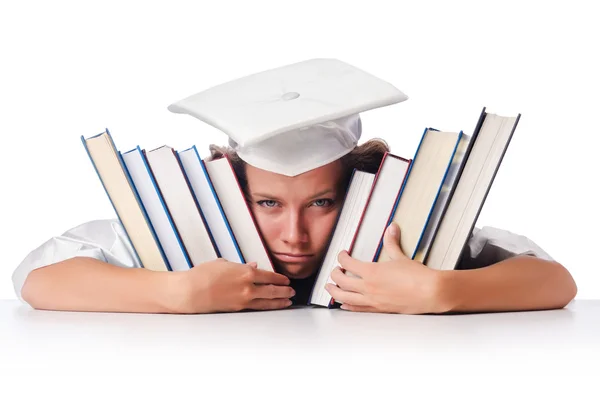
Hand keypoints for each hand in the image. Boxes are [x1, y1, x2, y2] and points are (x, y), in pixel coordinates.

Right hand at [171, 259, 294, 313]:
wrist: (191, 291)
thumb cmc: (203, 275)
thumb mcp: (224, 263)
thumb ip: (242, 265)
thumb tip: (253, 265)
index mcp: (246, 272)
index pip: (269, 276)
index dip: (279, 279)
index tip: (285, 280)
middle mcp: (248, 286)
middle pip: (272, 290)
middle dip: (284, 291)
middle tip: (291, 291)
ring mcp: (244, 299)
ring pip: (267, 301)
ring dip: (280, 301)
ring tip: (288, 301)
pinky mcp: (238, 309)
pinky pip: (257, 307)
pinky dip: (268, 307)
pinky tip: (272, 307)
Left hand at [325, 222, 443, 313]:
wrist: (431, 293)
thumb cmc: (418, 276)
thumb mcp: (401, 257)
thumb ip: (392, 243)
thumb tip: (392, 228)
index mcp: (371, 272)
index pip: (347, 263)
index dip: (341, 257)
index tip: (342, 254)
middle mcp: (368, 287)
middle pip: (341, 281)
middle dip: (334, 275)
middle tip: (334, 271)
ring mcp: (372, 300)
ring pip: (345, 297)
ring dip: (334, 292)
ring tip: (329, 288)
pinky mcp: (379, 310)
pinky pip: (357, 309)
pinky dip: (347, 306)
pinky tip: (343, 305)